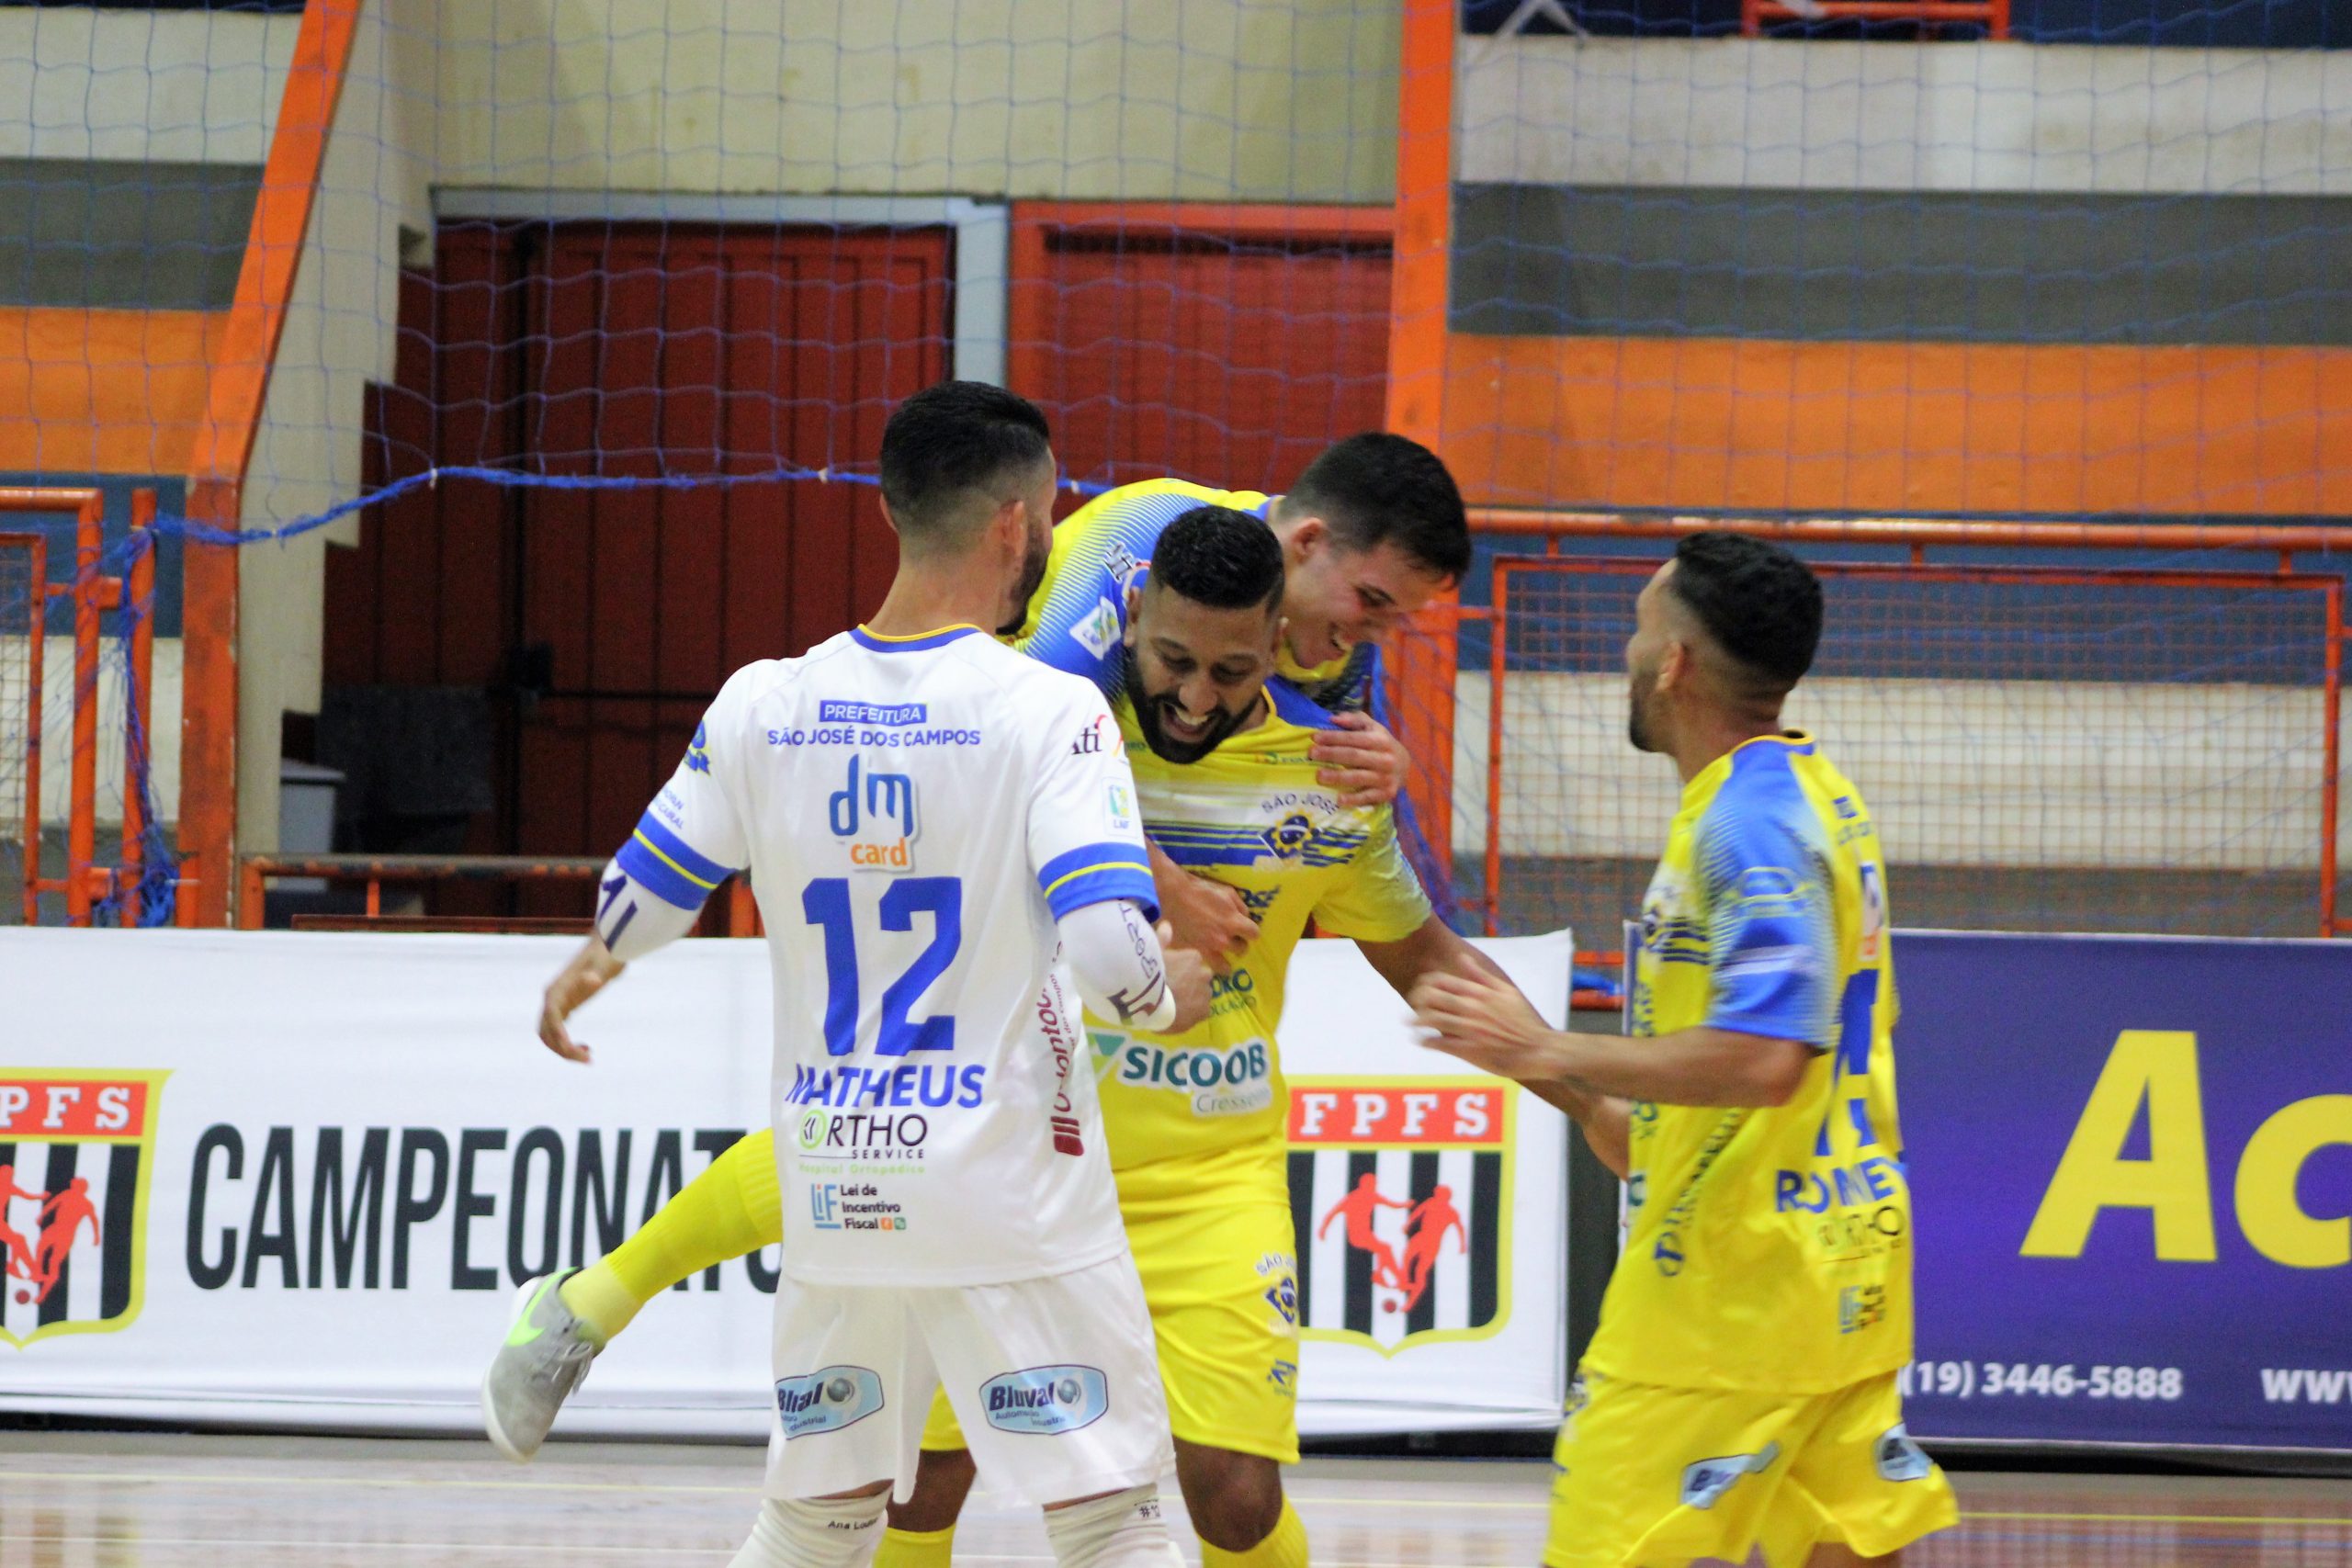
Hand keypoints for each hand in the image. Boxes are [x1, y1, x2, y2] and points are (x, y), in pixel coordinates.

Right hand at [540, 940, 625, 1063]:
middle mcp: (551, 997)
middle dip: (562, 1049)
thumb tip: (592, 980)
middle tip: (587, 1059)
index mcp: (556, 990)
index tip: (574, 1050)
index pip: (551, 1017)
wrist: (608, 947)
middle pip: (546, 1032)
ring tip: (587, 1057)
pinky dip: (566, 1043)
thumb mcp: (603, 965)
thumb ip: (596, 973)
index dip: (559, 1036)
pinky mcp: (565, 1006)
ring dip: (563, 1049)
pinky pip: (558, 1030)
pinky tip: (586, 1047)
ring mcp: (556, 1002)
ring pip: (549, 1035)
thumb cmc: (606, 956)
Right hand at [1159, 924, 1215, 1032]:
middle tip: (1175, 990)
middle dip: (1191, 982)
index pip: (1192, 962)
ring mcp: (1206, 994)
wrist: (1149, 1003)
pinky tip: (1180, 1014)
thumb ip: (1161, 939)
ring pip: (1202, 994)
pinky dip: (1193, 1012)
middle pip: (1200, 978)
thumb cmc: (1149, 974)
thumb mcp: (1152, 953)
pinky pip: (1201, 1011)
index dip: (1181, 969)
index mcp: (1193, 957)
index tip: (1171, 975)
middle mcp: (1204, 973)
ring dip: (1193, 997)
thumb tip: (1166, 924)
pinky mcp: (1204, 1011)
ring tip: (1176, 1004)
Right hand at [1160, 870, 1253, 973]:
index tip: (1246, 929)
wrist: (1175, 894)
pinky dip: (1208, 962)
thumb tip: (1245, 918)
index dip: (1251, 931)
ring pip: (1225, 967)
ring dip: (1226, 960)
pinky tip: (1206, 957)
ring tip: (1222, 955)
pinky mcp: (1193, 951)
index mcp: (1233, 922)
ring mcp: (1207, 948)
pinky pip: (1205, 965)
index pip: (1254, 934)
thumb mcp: (1227, 891)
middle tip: (1232, 938)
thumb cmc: (1202, 890)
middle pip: (1241, 949)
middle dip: (1239, 943)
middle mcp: (1223, 939)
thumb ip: (1240, 906)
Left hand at [1311, 711, 1409, 808]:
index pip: (1354, 738)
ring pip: (1359, 777)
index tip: (1315, 738)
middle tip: (1311, 754)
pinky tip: (1339, 799)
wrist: (1405, 765)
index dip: (1334, 737)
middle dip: (1331, 754)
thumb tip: (1334, 718)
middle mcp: (1385, 758)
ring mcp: (1386, 777)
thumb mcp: (1372, 727)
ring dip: (1338, 777)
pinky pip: (1368, 797)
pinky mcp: (1386, 793)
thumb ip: (1354, 720)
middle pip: (1354, 756)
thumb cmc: (1381, 744)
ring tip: (1319, 775)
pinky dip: (1353, 799)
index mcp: (1381, 740)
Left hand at [1410, 970, 1563, 1079]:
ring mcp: (1470, 1029)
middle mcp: (1472, 1009)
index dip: (1425, 983)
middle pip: (1432, 998)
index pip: (1442, 981)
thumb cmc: (1524, 1021)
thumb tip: (1462, 958)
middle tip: (1412, 1003)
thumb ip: (1482, 976)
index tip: (1420, 987)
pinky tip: (1421, 1041)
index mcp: (1480, 993)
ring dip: (1417, 1020)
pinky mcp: (1469, 1050)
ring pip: (1432, 1020)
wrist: (1540, 1050)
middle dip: (1416, 999)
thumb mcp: (1507, 992)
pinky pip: (1440, 1043)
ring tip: (1411, 1023)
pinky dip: (1427, 1041)